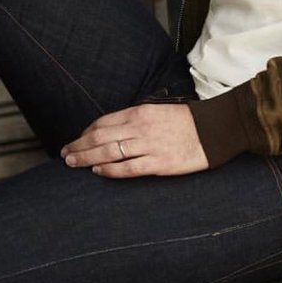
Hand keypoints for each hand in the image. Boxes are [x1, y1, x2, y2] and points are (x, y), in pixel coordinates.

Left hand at [61, 104, 207, 177]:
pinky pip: (127, 168)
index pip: (103, 122)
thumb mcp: (159, 111)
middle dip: (78, 146)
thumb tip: (115, 130)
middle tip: (65, 154)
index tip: (76, 140)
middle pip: (100, 137)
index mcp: (140, 112)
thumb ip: (137, 119)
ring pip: (108, 152)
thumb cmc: (189, 121)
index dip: (85, 132)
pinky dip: (109, 170)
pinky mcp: (159, 163)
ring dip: (86, 158)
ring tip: (73, 163)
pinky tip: (97, 171)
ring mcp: (149, 145)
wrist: (216, 129)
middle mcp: (140, 127)